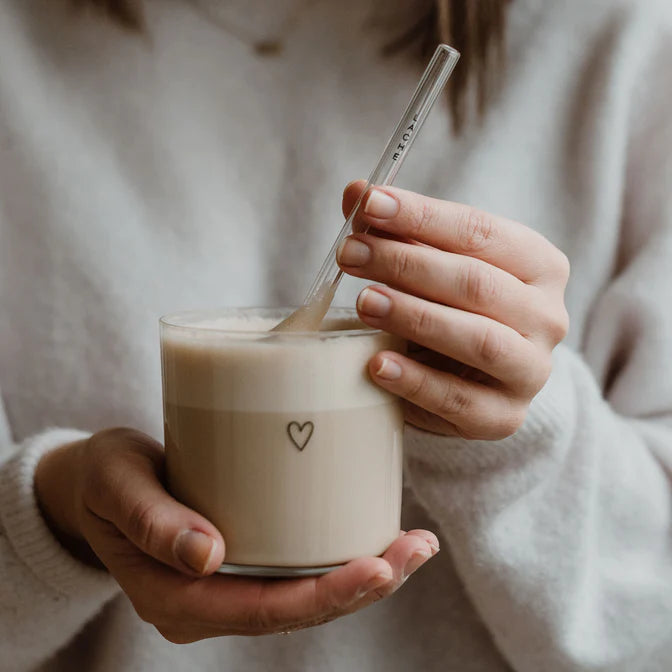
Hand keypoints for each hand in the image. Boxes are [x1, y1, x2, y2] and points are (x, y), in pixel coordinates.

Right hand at [35, 428, 437, 641]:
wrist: (96, 484)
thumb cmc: (105, 480)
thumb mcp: (116, 486)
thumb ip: (151, 521)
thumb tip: (206, 556)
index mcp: (175, 598)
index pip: (262, 611)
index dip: (324, 595)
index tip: (377, 568)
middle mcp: (208, 602)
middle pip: (297, 608)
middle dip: (363, 585)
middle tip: (416, 550)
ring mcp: (227, 585)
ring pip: (305, 593)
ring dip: (363, 573)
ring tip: (415, 545)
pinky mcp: (242, 558)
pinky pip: (296, 568)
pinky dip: (339, 555)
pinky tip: (376, 533)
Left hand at [337, 181, 569, 439]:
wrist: (478, 379)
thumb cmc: (454, 308)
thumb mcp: (432, 265)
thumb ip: (399, 233)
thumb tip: (356, 193)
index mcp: (539, 264)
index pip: (480, 231)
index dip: (422, 216)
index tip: (370, 204)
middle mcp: (547, 316)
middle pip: (477, 283)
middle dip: (407, 265)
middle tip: (351, 254)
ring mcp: (531, 370)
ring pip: (480, 341)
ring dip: (416, 318)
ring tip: (364, 302)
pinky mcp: (504, 416)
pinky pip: (460, 401)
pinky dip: (416, 382)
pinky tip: (376, 364)